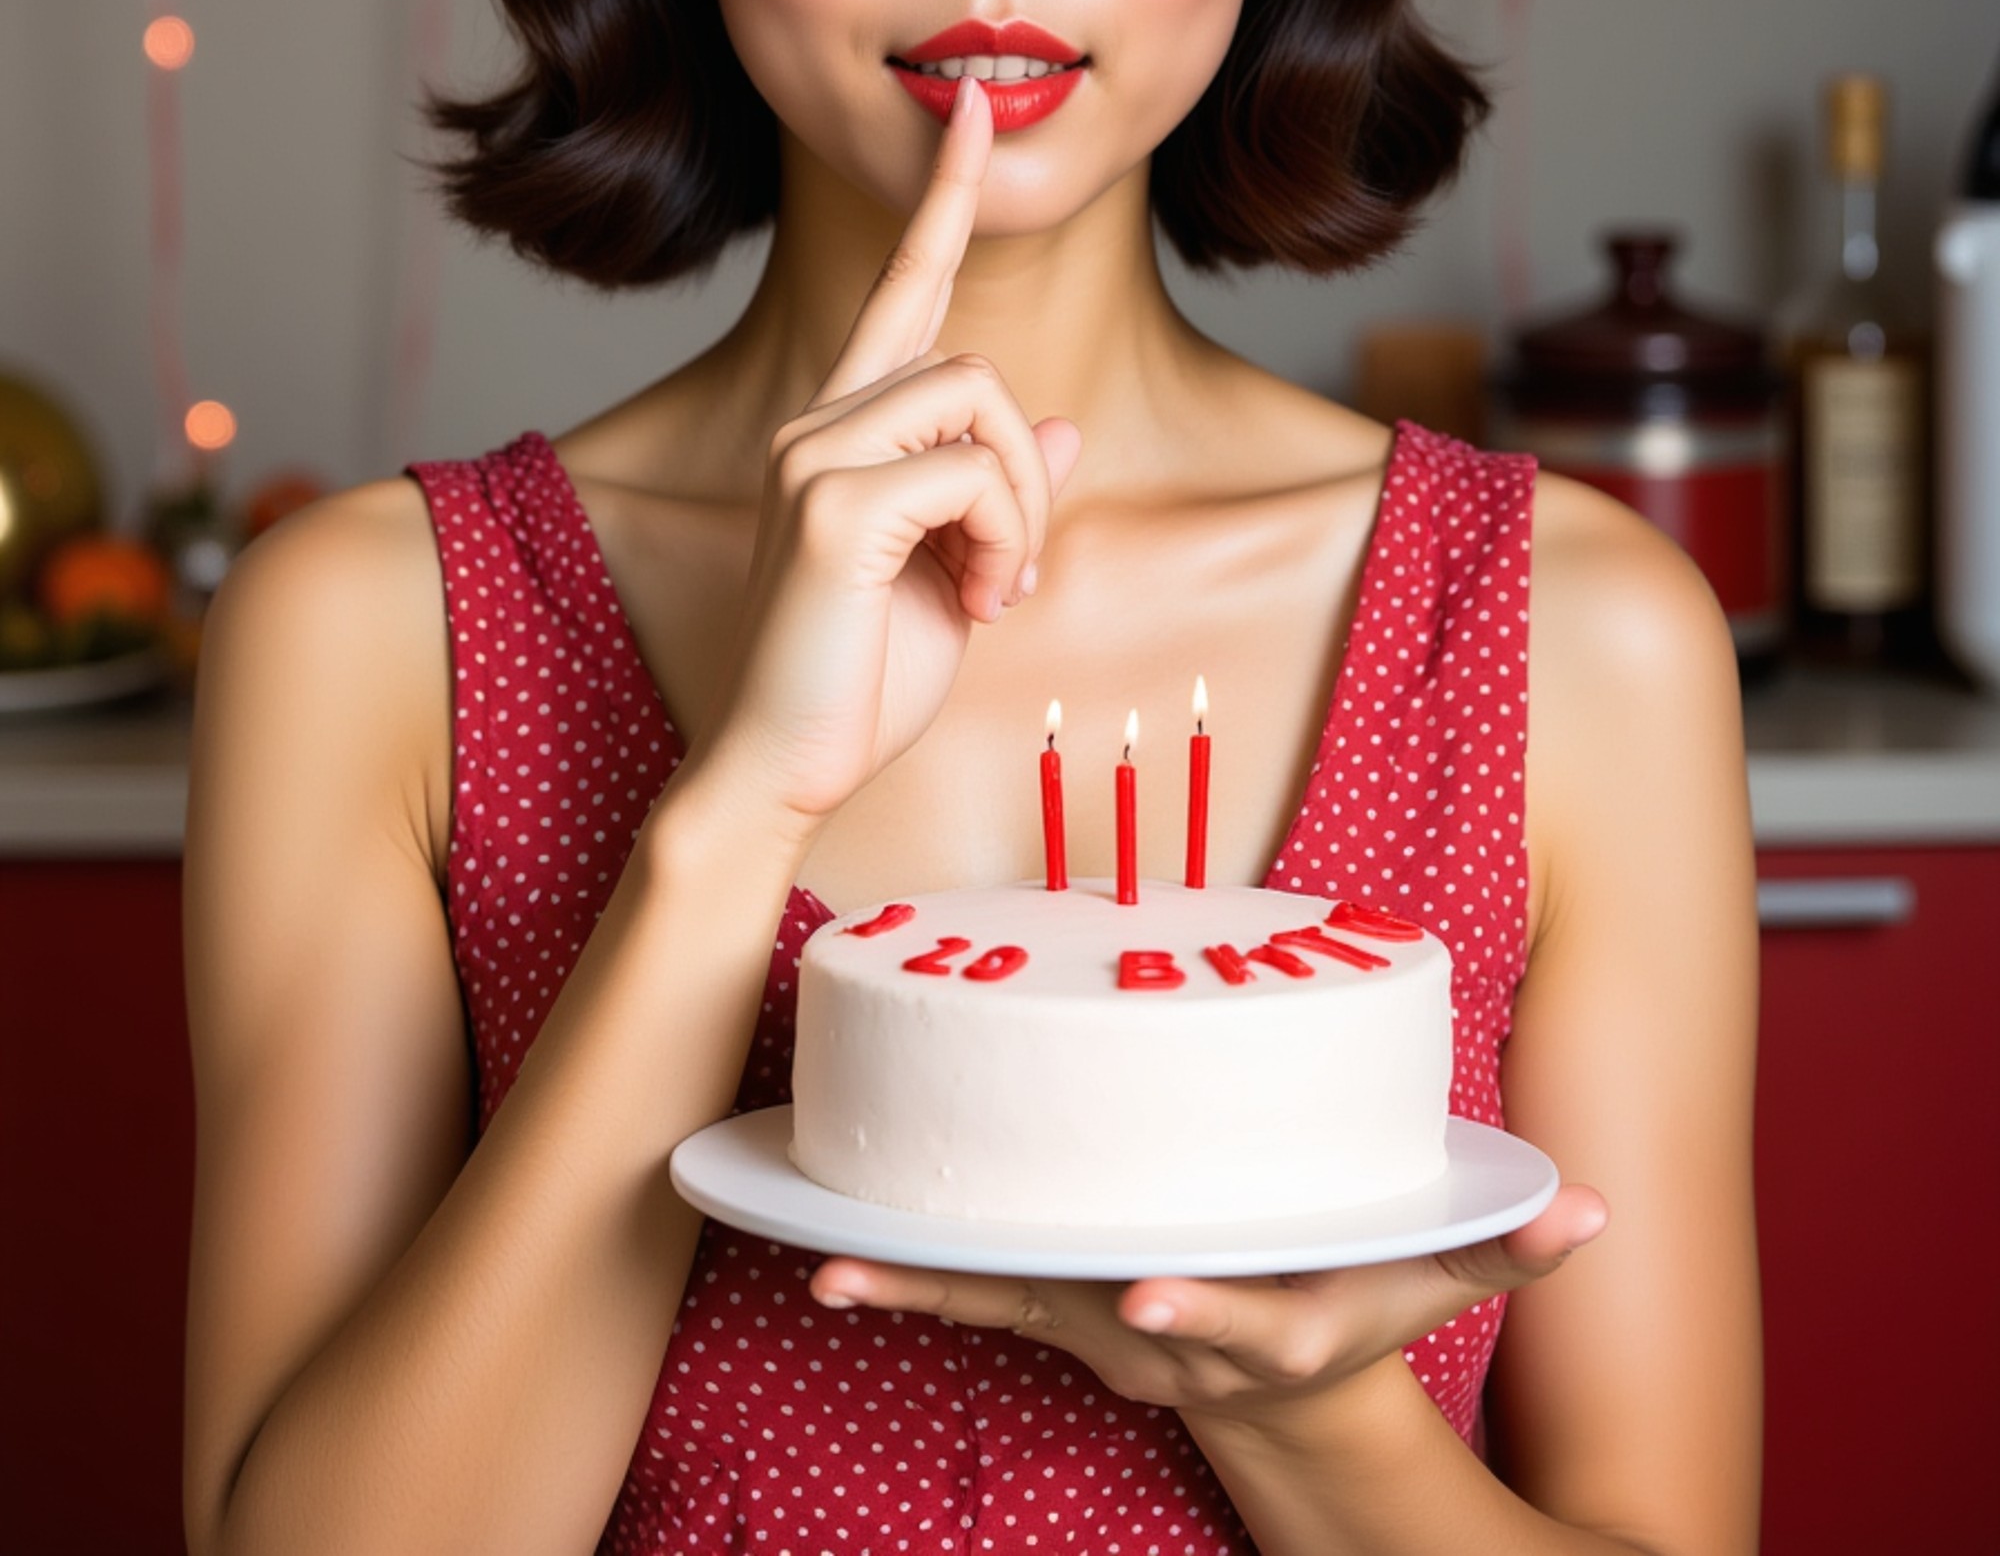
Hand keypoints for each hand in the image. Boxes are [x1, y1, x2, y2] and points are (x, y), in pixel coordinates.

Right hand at [697, 76, 1081, 827]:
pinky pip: (973, 471)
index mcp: (841, 427)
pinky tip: (980, 602)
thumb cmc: (862, 679)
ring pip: (981, 404)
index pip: (903, 286)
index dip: (945, 195)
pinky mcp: (827, 501)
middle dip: (1026, 473)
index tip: (978, 109)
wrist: (783, 771)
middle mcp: (815, 420)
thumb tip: (1059, 420)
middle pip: (974, 364)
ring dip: (1022, 510)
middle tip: (1013, 576)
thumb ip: (1000, 491)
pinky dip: (1007, 538)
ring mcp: (811, 452)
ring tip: (993, 590)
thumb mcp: (960, 573)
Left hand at [806, 1185, 1607, 1432]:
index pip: (1239, 1321)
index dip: (1201, 1310)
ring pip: (1000, 1305)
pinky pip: (977, 1290)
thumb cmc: (1358, 1312)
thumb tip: (1592, 1210)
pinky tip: (825, 1248)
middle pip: (1072, 1317)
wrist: (1288, 1401)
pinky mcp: (1063, 1309)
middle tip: (875, 1271)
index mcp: (1266, 1321)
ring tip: (821, 1264)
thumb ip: (1506, 1242)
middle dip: (987, 1295)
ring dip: (911, 1285)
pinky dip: (907, 1273)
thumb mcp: (1438, 1279)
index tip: (1150, 1291)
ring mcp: (1102, 1330)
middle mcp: (1168, 1335)